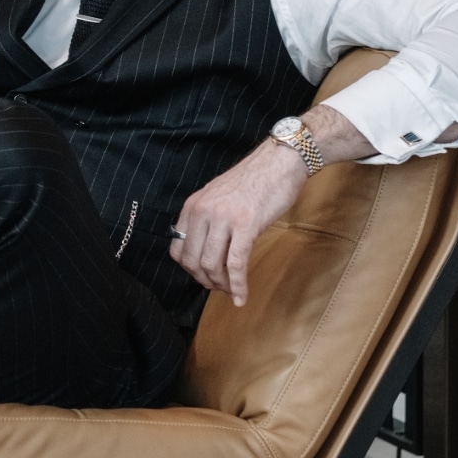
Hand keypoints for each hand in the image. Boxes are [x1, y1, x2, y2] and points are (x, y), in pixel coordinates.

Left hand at [169, 140, 307, 307]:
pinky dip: (237, 286)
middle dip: (204, 281)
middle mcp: (203, 212)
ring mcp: (224, 219)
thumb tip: (205, 248)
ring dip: (221, 284)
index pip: (178, 249)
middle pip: (193, 261)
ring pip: (212, 265)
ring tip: (230, 290)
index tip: (202, 276)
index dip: (189, 269)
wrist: (280, 161)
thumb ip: (207, 219)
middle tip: (217, 287)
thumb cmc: (254, 180)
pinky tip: (241, 296)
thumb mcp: (218, 196)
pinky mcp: (246, 226)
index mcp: (193, 205)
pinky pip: (236, 264)